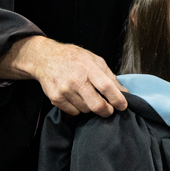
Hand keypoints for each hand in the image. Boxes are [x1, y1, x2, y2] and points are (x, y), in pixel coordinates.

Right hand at [0, 36, 126, 116]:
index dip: (117, 99)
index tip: (123, 105)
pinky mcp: (56, 98)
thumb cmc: (73, 58)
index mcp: (88, 68)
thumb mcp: (94, 60)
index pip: (106, 86)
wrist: (45, 58)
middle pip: (96, 105)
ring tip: (87, 96)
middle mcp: (76, 80)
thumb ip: (109, 76)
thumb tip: (124, 92)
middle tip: (109, 109)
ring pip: (86, 110)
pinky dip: (78, 108)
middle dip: (107, 111)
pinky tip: (75, 97)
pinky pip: (73, 112)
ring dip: (90, 107)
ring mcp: (64, 90)